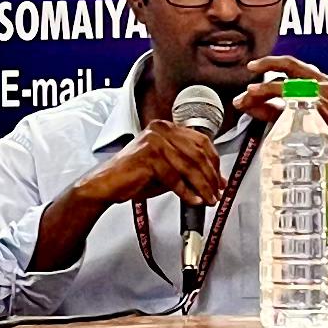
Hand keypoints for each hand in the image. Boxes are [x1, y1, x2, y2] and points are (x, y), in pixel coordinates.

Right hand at [76, 118, 228, 212]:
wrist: (107, 184)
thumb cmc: (135, 176)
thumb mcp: (168, 169)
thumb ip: (189, 170)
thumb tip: (215, 180)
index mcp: (166, 127)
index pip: (201, 141)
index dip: (214, 162)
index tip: (220, 179)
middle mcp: (161, 129)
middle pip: (197, 153)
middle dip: (211, 176)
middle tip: (217, 192)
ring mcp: (155, 141)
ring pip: (189, 166)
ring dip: (202, 186)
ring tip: (208, 199)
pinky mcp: (149, 156)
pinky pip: (174, 177)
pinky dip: (186, 192)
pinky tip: (193, 200)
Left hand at [238, 57, 327, 166]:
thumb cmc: (318, 138)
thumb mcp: (291, 116)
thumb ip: (268, 108)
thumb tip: (241, 102)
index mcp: (319, 82)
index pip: (291, 65)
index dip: (268, 64)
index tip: (252, 67)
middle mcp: (323, 84)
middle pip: (291, 65)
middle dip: (267, 64)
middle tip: (250, 68)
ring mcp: (322, 96)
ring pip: (288, 82)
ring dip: (265, 87)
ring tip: (249, 94)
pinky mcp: (320, 108)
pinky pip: (292, 98)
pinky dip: (273, 97)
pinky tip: (260, 102)